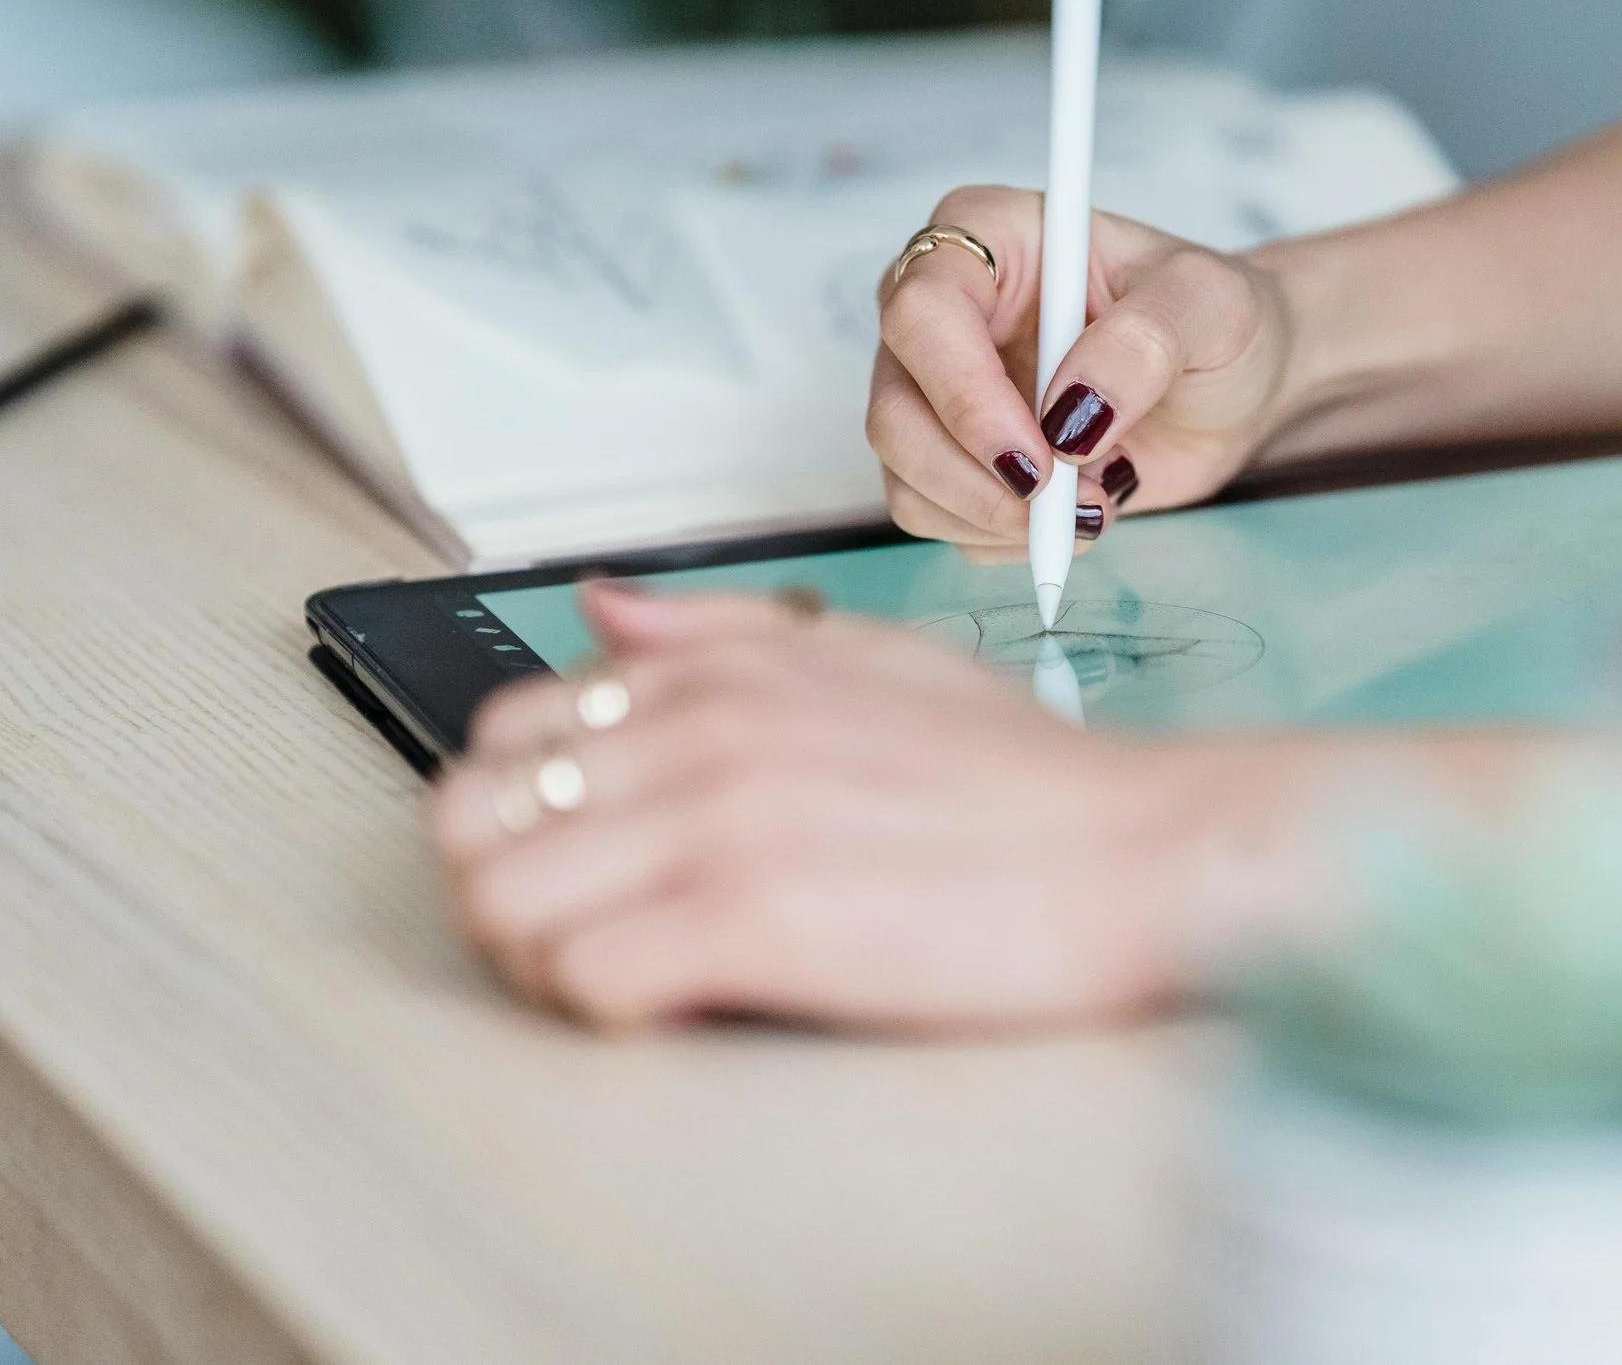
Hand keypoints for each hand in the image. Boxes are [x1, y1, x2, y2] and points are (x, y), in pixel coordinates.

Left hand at [428, 584, 1282, 1032]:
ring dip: (538, 959)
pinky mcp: (758, 922)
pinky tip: (680, 1006)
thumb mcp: (874, 661)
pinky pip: (585, 980)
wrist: (1148, 851)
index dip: (520, 812)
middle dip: (502, 888)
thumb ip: (726, 635)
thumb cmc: (1028, 782)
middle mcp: (703, 731)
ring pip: (500, 902)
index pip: (507, 729)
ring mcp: (725, 822)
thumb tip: (603, 610)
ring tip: (627, 977)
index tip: (582, 862)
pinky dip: (608, 1011)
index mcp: (721, 673)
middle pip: (473, 818)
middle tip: (580, 932)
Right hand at [868, 184, 1293, 558]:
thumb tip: (1073, 413)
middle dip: (976, 479)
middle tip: (1068, 501)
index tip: (1041, 452)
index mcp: (986, 236)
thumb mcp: (1210, 304)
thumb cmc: (1216, 319)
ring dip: (996, 516)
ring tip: (1095, 499)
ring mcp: (939, 390)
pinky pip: (938, 518)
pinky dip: (1005, 539)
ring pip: (905, 476)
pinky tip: (1075, 512)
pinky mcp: (954, 456)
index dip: (964, 394)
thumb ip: (1146, 341)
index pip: (921, 313)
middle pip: (894, 411)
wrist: (1234, 383)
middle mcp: (943, 312)